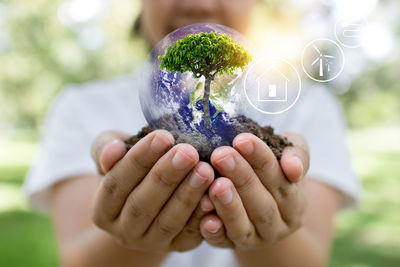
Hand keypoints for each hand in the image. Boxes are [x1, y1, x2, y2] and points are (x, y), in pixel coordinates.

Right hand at [90, 130, 214, 251]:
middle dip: (166, 177)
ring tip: (205, 169)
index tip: (162, 136)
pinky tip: (213, 194)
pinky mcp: (178, 247)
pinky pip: (190, 234)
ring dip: (187, 195)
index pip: (116, 184)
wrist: (151, 196)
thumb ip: (106, 149)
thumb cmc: (133, 167)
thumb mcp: (115, 154)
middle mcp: (123, 231)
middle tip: (188, 152)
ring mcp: (151, 242)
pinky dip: (202, 215)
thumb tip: (112, 151)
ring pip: (168, 221)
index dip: (139, 160)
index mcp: (103, 209)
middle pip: (142, 205)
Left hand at [199, 133, 308, 249]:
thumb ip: (296, 154)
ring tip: (215, 184)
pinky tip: (205, 219)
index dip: (261, 158)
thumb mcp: (288, 154)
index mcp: (294, 199)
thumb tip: (293, 167)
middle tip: (221, 155)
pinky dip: (215, 231)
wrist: (261, 205)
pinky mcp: (233, 245)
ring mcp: (256, 238)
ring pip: (244, 225)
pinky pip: (223, 241)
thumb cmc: (271, 170)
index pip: (280, 178)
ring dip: (229, 205)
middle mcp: (279, 223)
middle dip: (241, 177)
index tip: (242, 139)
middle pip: (262, 203)